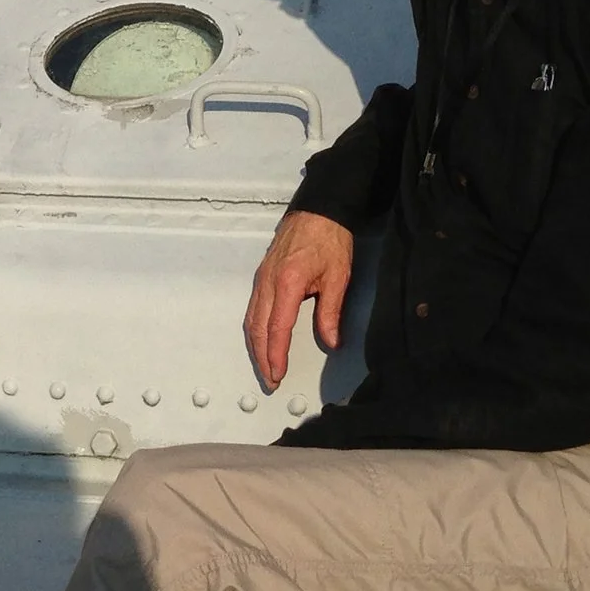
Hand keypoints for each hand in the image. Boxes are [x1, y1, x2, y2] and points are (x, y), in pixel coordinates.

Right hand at [244, 211, 353, 389]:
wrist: (318, 211)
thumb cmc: (329, 239)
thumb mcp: (338, 277)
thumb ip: (331, 312)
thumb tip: (331, 340)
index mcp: (288, 283)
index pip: (277, 328)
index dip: (276, 354)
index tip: (278, 373)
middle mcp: (268, 282)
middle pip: (258, 329)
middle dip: (262, 358)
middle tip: (270, 379)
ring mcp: (261, 279)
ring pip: (251, 320)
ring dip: (255, 346)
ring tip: (264, 366)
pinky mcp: (261, 276)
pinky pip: (252, 308)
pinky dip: (254, 330)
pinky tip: (259, 340)